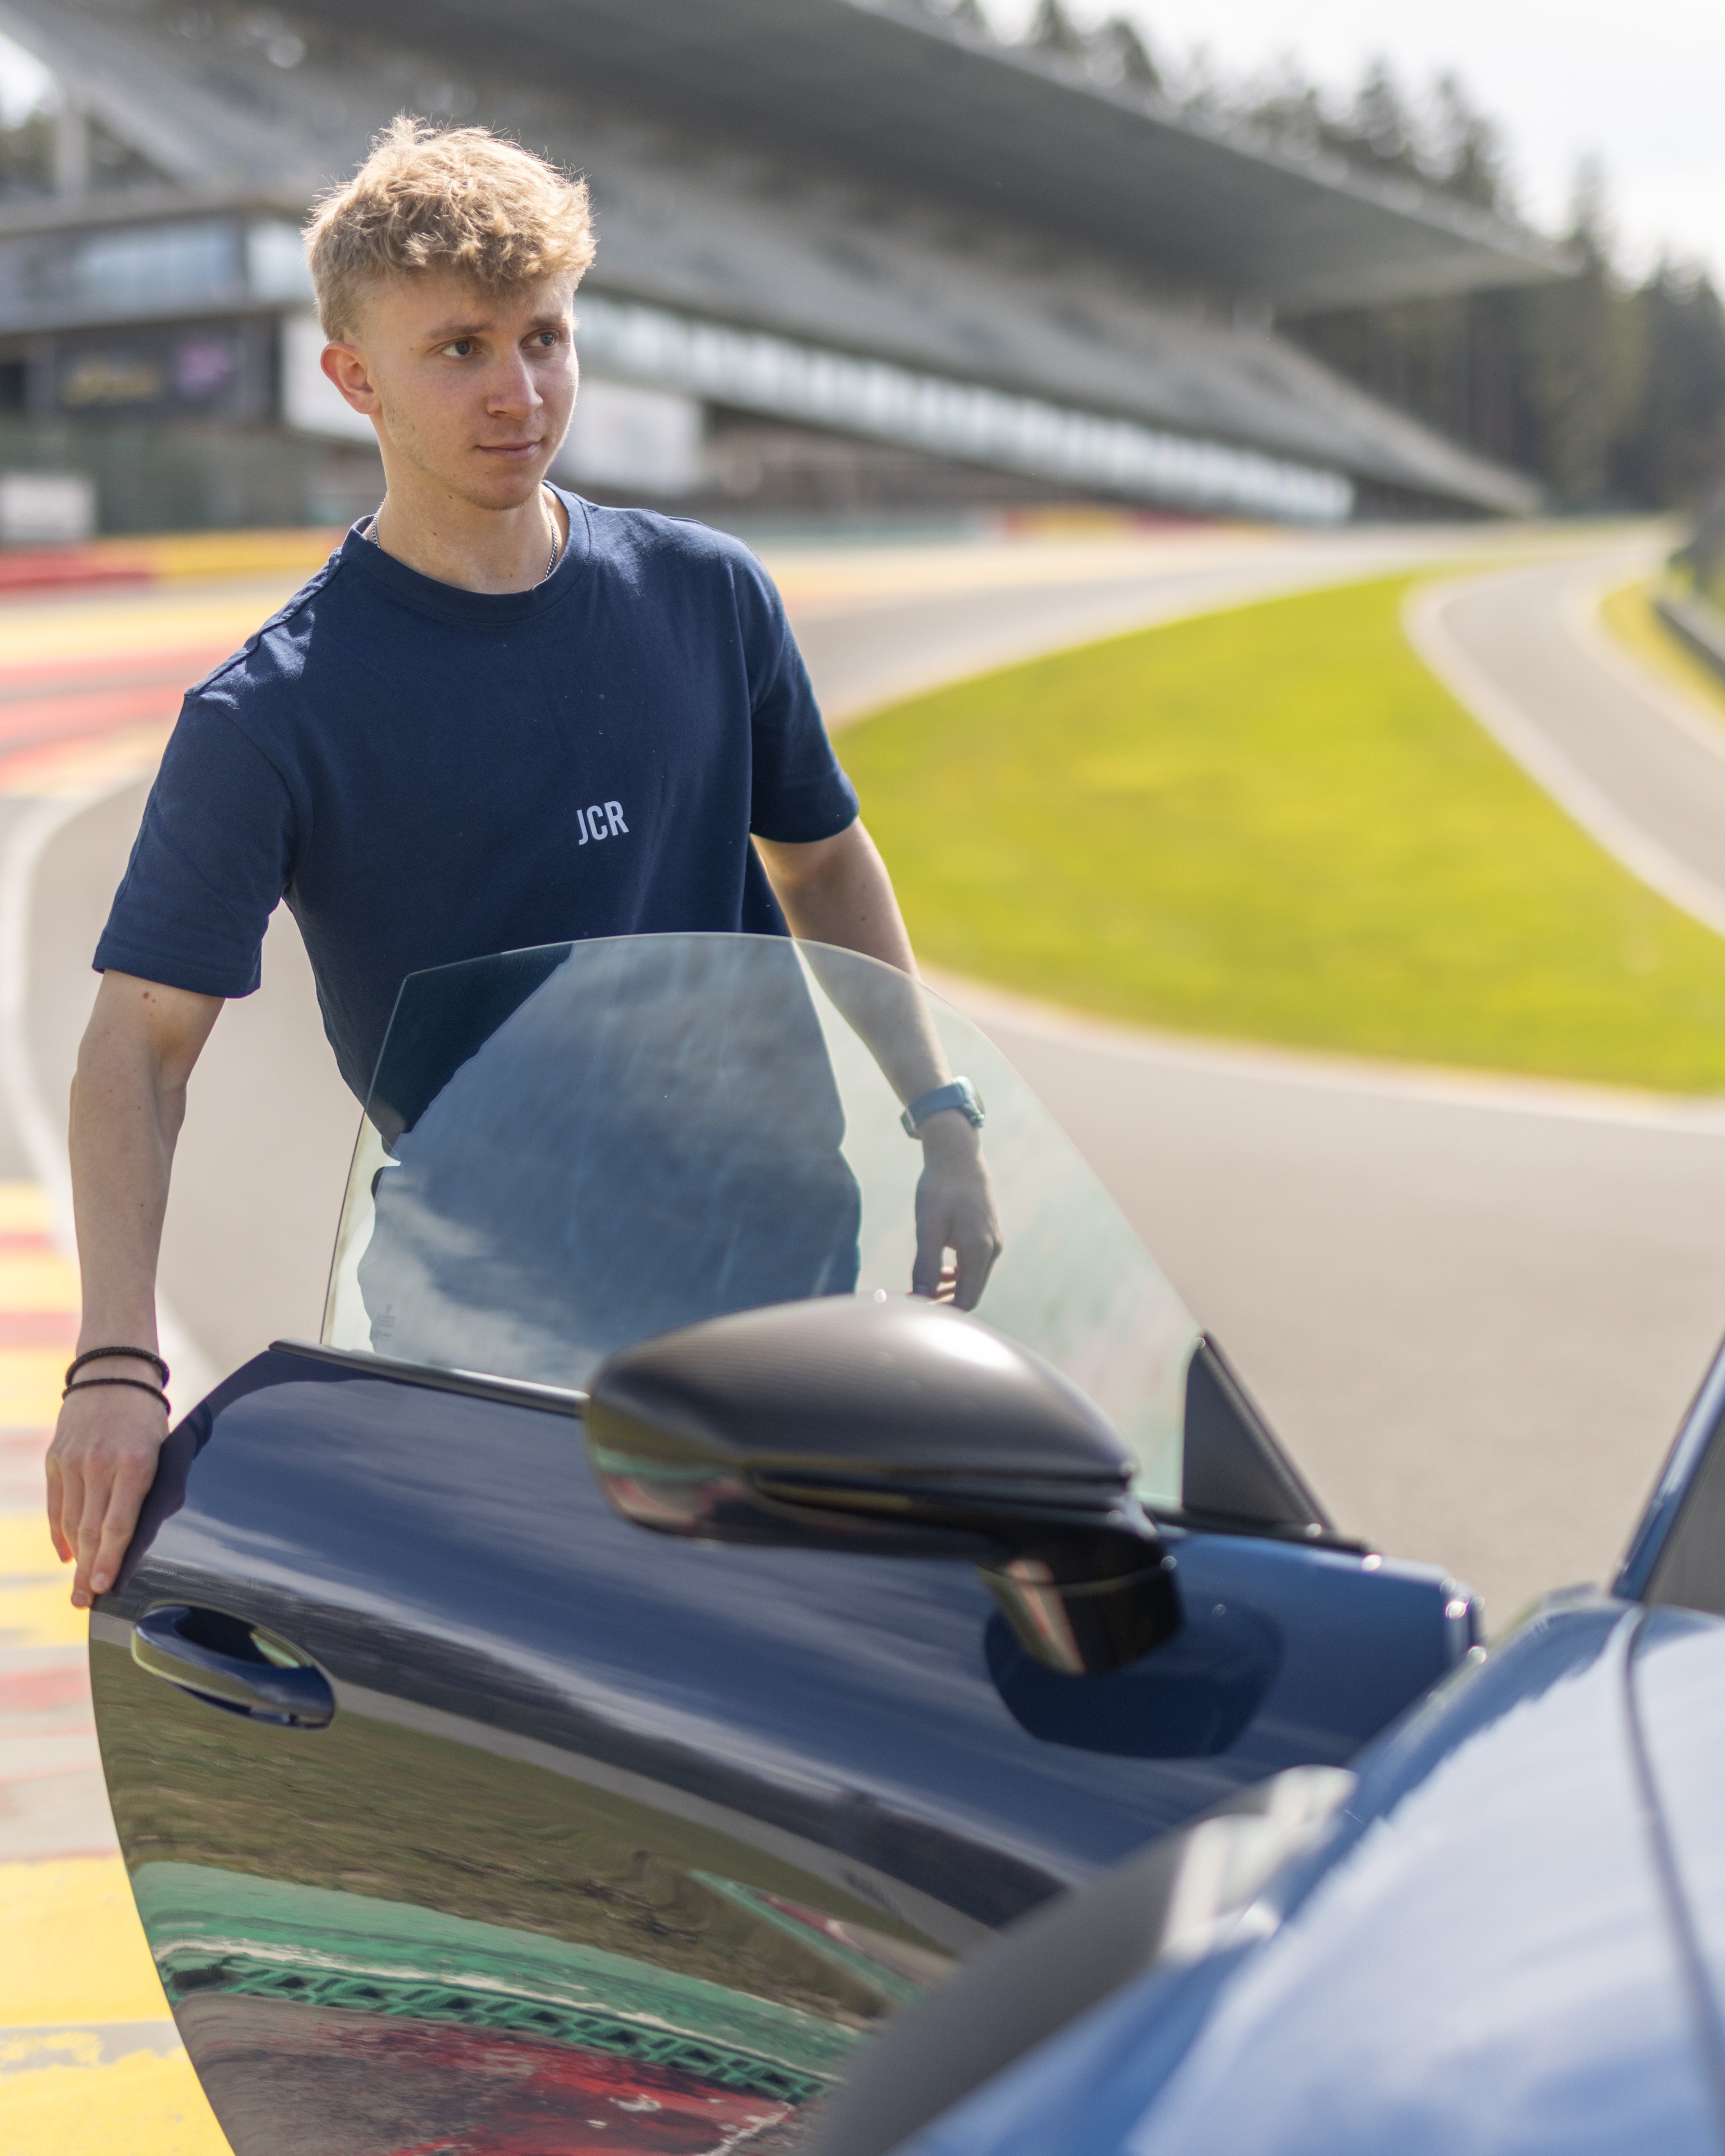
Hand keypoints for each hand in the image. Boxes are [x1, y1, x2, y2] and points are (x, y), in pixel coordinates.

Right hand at [46, 1367, 168, 1608]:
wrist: (113, 1372)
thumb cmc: (148, 1416)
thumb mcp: (163, 1448)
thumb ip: (151, 1489)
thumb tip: (144, 1535)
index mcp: (136, 1462)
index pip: (119, 1523)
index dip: (109, 1559)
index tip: (101, 1588)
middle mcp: (100, 1464)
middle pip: (91, 1529)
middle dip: (88, 1571)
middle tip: (85, 1605)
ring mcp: (74, 1461)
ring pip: (72, 1521)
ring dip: (75, 1558)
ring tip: (77, 1589)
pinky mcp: (56, 1458)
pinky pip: (57, 1504)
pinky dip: (61, 1532)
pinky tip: (67, 1554)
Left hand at [912, 1113, 1002, 1310]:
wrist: (957, 1156)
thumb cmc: (940, 1189)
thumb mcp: (928, 1227)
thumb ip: (925, 1264)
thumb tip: (919, 1297)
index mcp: (980, 1251)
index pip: (965, 1301)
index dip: (940, 1311)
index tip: (914, 1311)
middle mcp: (992, 1250)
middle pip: (970, 1293)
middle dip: (943, 1302)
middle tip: (912, 1302)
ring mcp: (992, 1243)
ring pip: (972, 1280)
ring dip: (949, 1289)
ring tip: (921, 1288)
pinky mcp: (988, 1235)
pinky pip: (974, 1265)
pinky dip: (956, 1274)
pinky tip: (937, 1271)